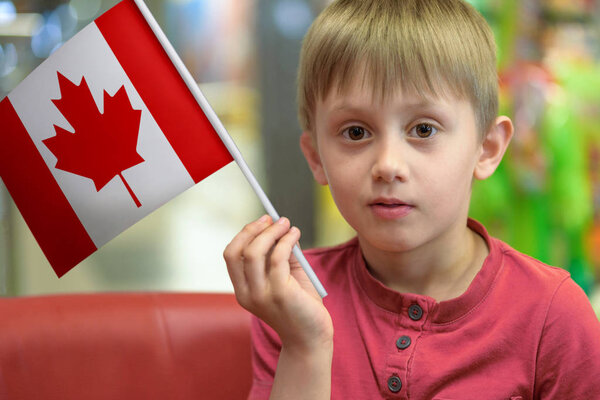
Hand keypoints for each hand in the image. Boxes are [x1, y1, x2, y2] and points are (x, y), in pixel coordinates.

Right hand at [224, 215, 332, 350]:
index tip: (261, 221)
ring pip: (255, 252)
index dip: (244, 234)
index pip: (231, 255)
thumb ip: (279, 255)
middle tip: (274, 219)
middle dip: (254, 229)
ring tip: (287, 224)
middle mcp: (247, 294)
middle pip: (238, 251)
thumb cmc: (300, 305)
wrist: (311, 338)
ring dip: (272, 232)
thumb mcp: (285, 277)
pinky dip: (286, 240)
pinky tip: (295, 234)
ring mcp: (261, 295)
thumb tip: (279, 227)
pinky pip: (278, 257)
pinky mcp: (280, 294)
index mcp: (242, 291)